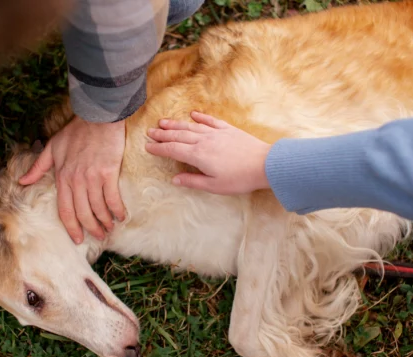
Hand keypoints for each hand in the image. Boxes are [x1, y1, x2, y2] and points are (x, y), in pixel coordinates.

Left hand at [19, 116, 125, 242]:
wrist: (97, 117)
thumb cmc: (76, 131)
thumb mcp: (52, 147)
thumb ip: (38, 167)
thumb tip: (22, 182)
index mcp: (62, 177)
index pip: (65, 210)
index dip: (72, 227)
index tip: (78, 239)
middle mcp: (76, 181)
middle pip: (83, 214)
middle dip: (91, 229)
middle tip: (99, 237)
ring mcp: (93, 178)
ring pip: (98, 209)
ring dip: (105, 222)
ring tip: (110, 228)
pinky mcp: (108, 173)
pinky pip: (112, 198)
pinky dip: (117, 210)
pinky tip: (121, 216)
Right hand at [145, 111, 271, 194]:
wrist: (264, 164)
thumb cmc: (239, 179)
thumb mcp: (214, 186)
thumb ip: (193, 181)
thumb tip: (174, 179)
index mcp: (198, 156)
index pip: (173, 150)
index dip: (159, 148)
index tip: (147, 146)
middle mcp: (204, 141)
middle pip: (178, 135)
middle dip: (163, 134)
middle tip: (150, 132)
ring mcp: (216, 133)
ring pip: (191, 126)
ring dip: (176, 124)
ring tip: (163, 122)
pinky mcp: (228, 130)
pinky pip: (210, 121)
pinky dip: (200, 117)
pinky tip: (193, 114)